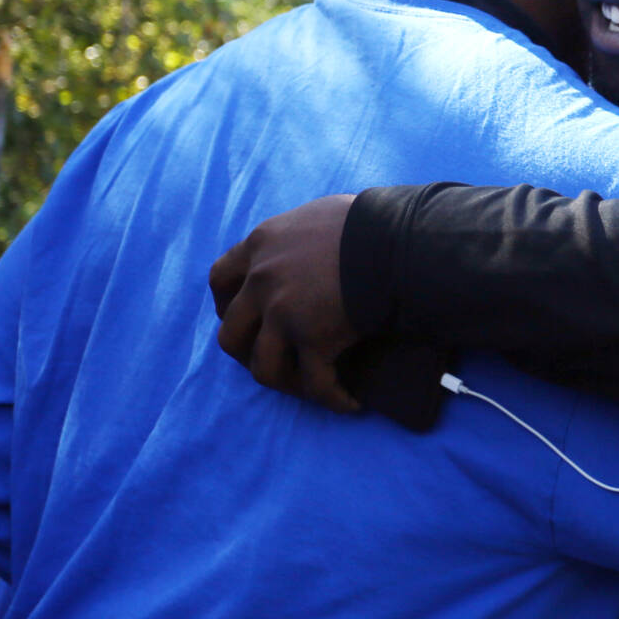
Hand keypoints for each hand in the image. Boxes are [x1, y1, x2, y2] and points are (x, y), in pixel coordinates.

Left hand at [209, 194, 361, 410]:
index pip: (220, 280)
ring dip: (284, 382)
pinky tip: (348, 403)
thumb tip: (309, 249)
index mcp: (261, 245)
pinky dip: (331, 398)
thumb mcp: (318, 215)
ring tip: (307, 385)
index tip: (245, 318)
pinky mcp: (313, 339)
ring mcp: (283, 312)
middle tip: (273, 357)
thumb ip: (298, 236)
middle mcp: (262, 280)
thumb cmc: (369, 222)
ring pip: (263, 367)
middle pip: (231, 333)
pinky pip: (315, 383)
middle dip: (247, 353)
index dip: (226, 306)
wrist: (398, 240)